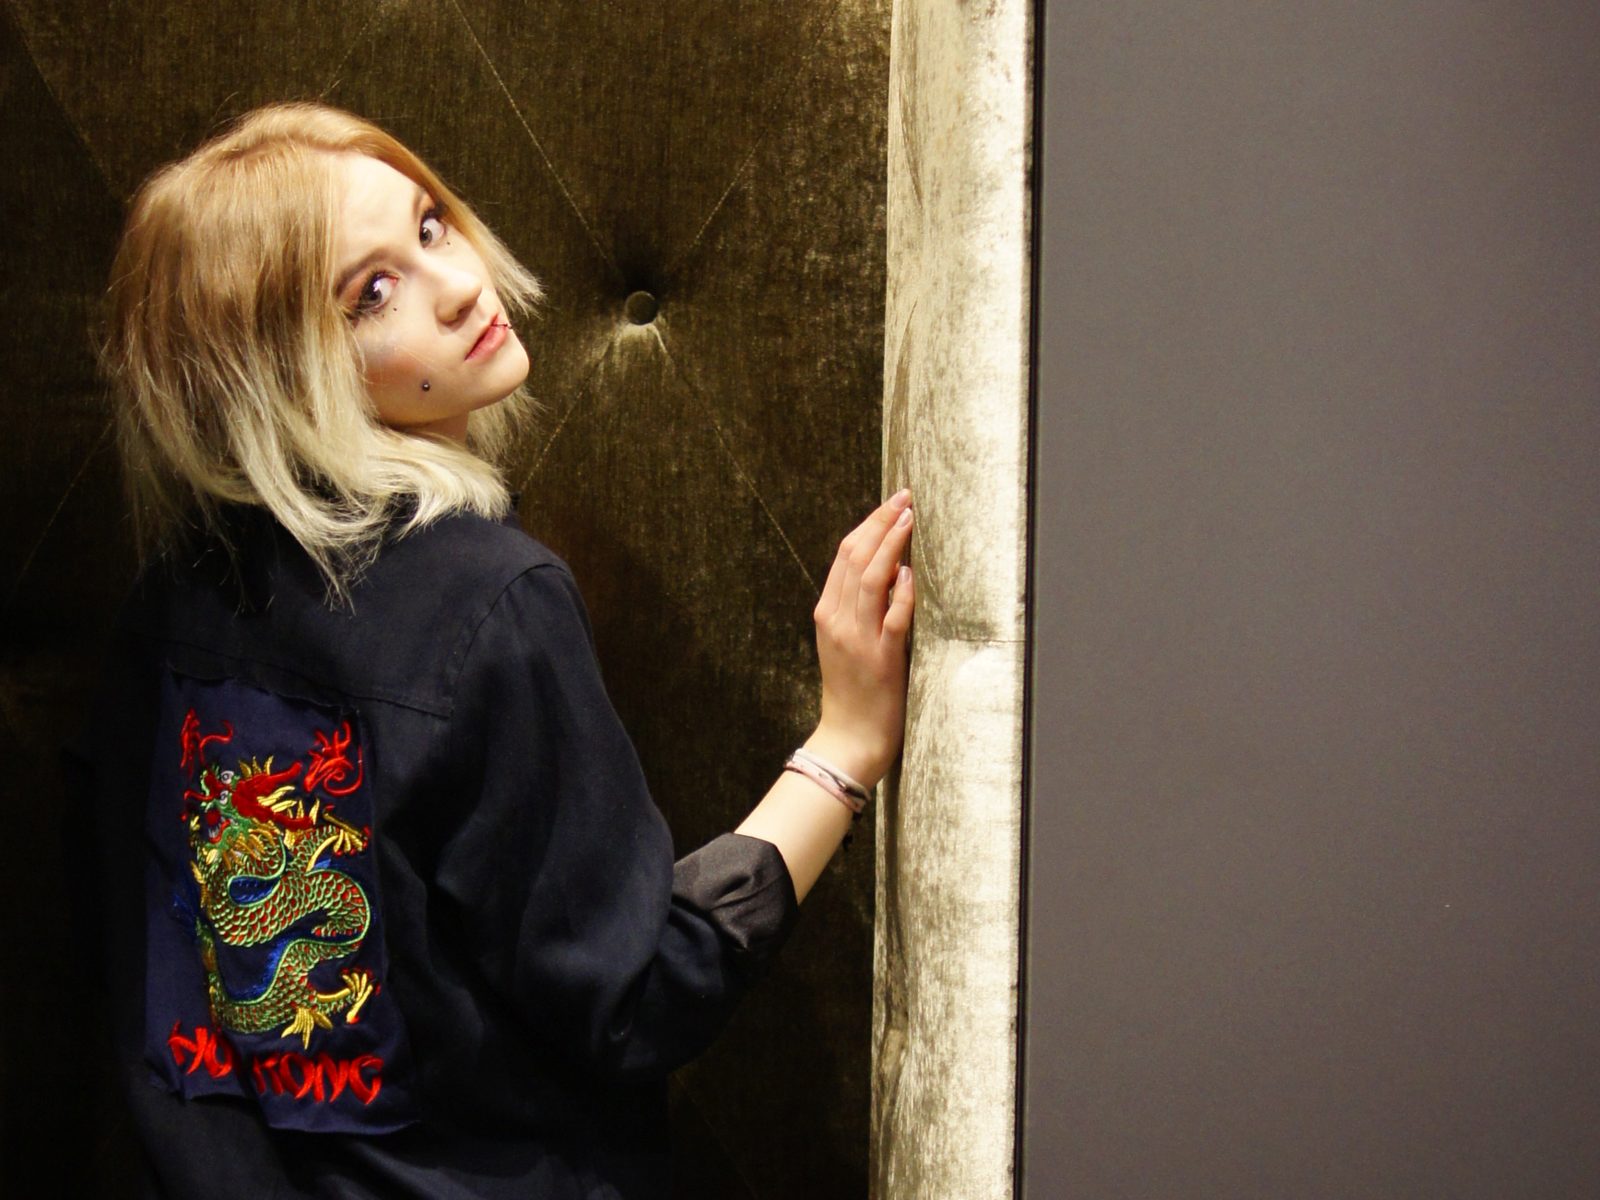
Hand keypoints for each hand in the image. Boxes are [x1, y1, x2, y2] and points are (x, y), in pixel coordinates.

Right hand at [806, 489, 915, 787]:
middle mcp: (837, 621)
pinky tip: (910, 574)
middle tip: (904, 498)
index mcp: (827, 613)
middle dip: (880, 524)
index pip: (844, 556)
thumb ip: (857, 608)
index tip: (890, 503)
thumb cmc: (853, 691)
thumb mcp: (844, 642)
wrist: (848, 738)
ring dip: (891, 546)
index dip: (868, 525)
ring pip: (869, 580)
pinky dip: (901, 594)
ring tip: (909, 520)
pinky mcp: (880, 659)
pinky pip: (892, 618)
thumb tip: (888, 571)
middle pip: (855, 559)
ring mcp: (857, 639)